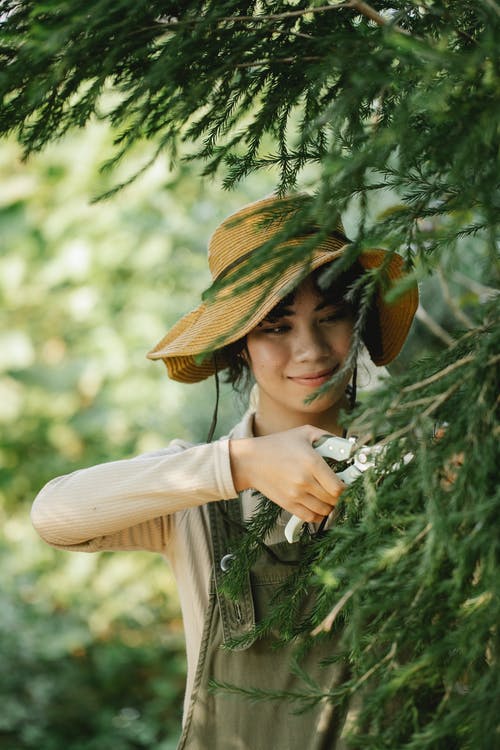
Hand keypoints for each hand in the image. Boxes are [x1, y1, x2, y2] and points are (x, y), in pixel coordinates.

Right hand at [229, 425, 345, 522]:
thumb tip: (349, 447)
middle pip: (333, 500)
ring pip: (324, 511)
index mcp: (311, 463)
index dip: (347, 488)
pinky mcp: (288, 505)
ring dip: (331, 506)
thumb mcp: (304, 433)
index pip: (338, 487)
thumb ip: (328, 438)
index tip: (348, 483)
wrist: (250, 461)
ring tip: (329, 497)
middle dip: (341, 496)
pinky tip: (319, 505)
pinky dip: (319, 514)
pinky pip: (311, 517)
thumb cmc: (278, 444)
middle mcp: (304, 481)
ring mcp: (295, 495)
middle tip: (340, 489)